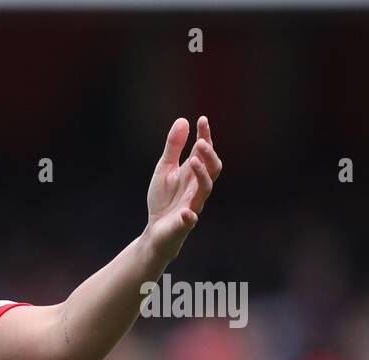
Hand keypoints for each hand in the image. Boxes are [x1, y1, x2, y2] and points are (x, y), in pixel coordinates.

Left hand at [145, 116, 221, 262]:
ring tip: (193, 161)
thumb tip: (183, 120)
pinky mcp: (184, 224)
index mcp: (193, 173)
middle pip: (212, 169)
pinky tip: (185, 211)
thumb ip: (173, 148)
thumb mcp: (164, 169)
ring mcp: (193, 205)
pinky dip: (189, 216)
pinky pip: (190, 220)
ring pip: (205, 190)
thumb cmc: (164, 199)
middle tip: (200, 142)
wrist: (156, 230)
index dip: (206, 136)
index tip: (202, 119)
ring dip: (201, 175)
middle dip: (208, 156)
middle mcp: (197, 187)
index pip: (204, 152)